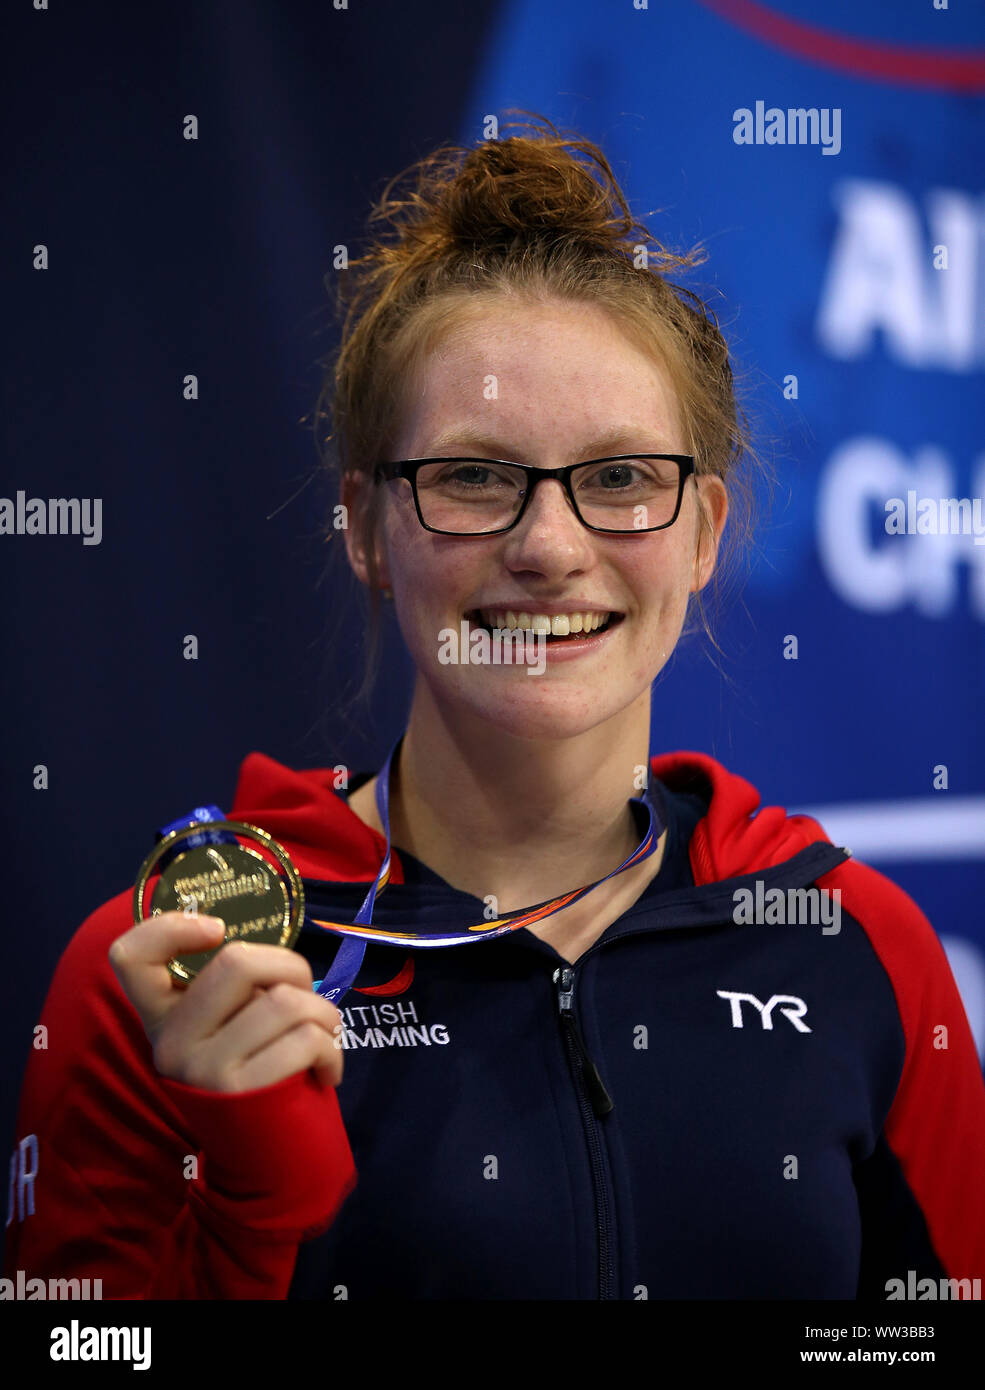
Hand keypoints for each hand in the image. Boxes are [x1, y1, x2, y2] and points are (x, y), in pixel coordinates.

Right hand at [109, 912, 343, 1093]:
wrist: (262, 1167)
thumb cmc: (257, 1077)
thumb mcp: (228, 1031)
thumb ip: (234, 992)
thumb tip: (275, 953)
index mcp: (162, 1018)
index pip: (130, 956)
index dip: (170, 927)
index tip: (216, 930)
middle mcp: (171, 1042)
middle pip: (237, 960)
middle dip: (292, 967)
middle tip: (304, 995)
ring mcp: (202, 1069)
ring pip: (284, 1001)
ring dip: (324, 1014)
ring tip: (324, 1036)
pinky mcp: (240, 1094)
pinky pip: (305, 1040)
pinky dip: (331, 1049)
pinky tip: (326, 1070)